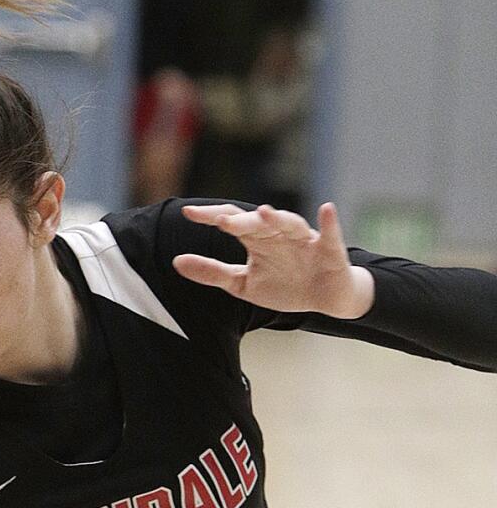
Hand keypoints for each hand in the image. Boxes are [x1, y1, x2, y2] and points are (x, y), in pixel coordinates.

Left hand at [174, 202, 373, 320]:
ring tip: (264, 213)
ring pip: (290, 224)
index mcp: (257, 240)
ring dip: (277, 218)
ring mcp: (304, 240)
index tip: (187, 213)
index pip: (231, 220)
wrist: (325, 297)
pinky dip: (329, 223)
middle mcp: (278, 234)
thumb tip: (176, 262)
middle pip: (258, 223)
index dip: (210, 217)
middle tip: (221, 222)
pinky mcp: (330, 249)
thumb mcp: (243, 284)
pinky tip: (326, 210)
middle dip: (242, 222)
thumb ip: (212, 272)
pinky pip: (330, 234)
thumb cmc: (284, 285)